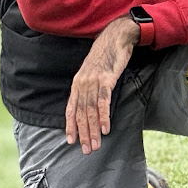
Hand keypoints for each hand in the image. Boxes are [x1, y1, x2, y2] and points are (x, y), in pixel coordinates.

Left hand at [65, 16, 139, 154]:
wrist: (116, 37)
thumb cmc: (107, 54)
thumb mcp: (94, 71)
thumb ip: (90, 86)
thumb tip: (90, 101)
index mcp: (78, 83)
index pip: (71, 108)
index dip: (70, 126)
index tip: (71, 141)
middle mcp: (82, 83)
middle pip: (80, 113)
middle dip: (83, 133)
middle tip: (87, 150)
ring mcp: (93, 81)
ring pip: (90, 111)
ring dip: (93, 130)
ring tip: (96, 144)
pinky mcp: (106, 79)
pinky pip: (103, 102)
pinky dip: (103, 116)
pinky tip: (105, 128)